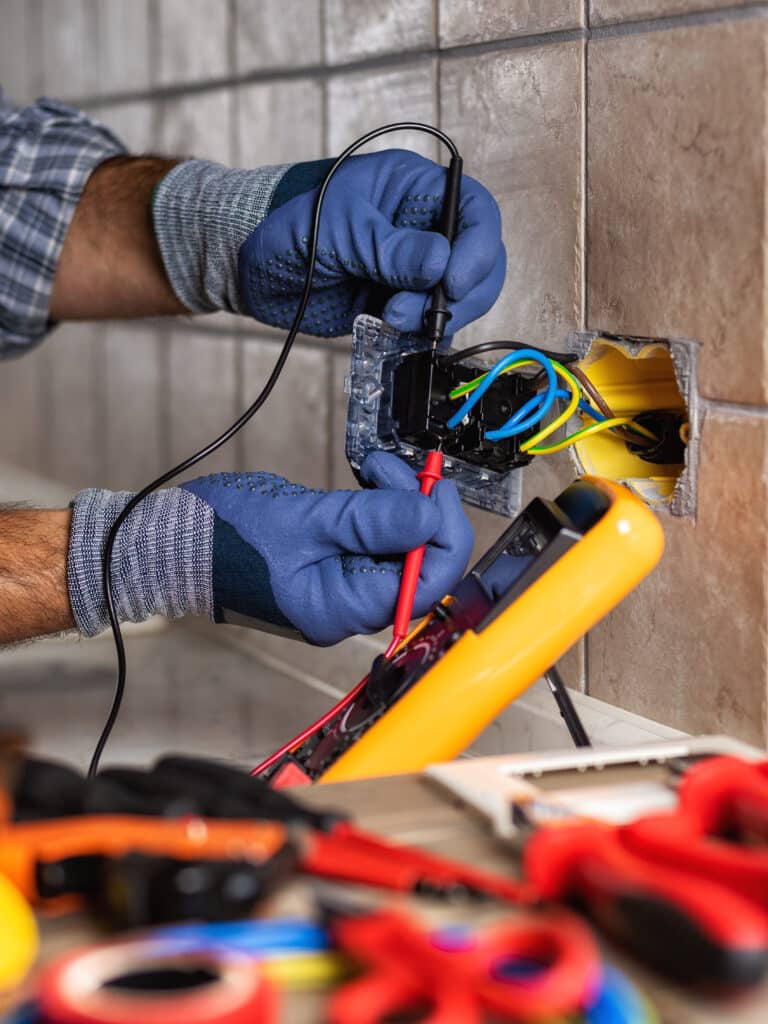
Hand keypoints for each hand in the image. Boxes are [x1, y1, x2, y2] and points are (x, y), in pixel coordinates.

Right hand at [181, 452, 472, 644]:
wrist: (172, 545)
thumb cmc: (223, 538)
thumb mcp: (305, 520)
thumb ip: (371, 520)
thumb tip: (428, 515)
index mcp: (341, 609)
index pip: (425, 583)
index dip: (441, 532)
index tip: (433, 486)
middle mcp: (347, 607)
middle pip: (418, 564)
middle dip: (420, 510)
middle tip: (402, 468)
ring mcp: (339, 587)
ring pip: (398, 547)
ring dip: (398, 503)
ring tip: (374, 468)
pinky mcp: (331, 566)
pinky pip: (374, 541)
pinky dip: (378, 509)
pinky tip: (366, 481)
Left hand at [238, 150, 505, 339]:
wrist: (253, 265)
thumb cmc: (290, 223)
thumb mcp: (341, 229)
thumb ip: (391, 249)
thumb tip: (442, 263)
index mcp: (416, 190)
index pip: (475, 213)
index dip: (477, 248)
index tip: (453, 282)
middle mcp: (423, 229)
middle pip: (477, 262)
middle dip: (458, 293)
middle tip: (418, 310)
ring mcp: (412, 269)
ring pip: (456, 299)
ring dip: (432, 316)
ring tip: (390, 316)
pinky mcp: (397, 302)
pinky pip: (427, 323)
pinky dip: (418, 334)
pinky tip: (391, 330)